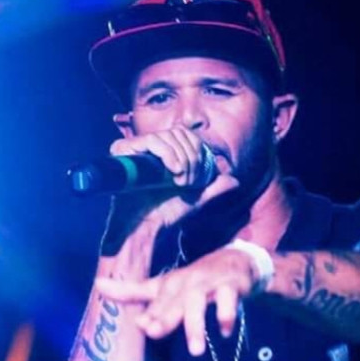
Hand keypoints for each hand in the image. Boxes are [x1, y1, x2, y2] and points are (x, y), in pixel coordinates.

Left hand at [95, 248, 259, 355]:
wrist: (234, 261)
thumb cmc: (193, 280)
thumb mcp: (163, 286)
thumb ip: (131, 291)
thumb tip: (97, 284)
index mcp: (169, 285)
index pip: (155, 299)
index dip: (150, 312)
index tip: (141, 325)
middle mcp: (186, 283)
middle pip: (173, 300)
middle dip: (165, 316)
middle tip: (154, 333)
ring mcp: (208, 283)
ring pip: (199, 302)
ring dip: (196, 324)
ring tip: (196, 351)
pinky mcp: (230, 286)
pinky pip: (227, 300)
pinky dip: (226, 315)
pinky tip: (224, 331)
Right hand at [101, 127, 237, 254]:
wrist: (146, 227)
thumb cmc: (167, 214)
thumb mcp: (196, 199)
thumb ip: (214, 187)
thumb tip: (235, 180)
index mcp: (164, 153)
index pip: (187, 135)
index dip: (198, 152)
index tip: (198, 178)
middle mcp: (149, 147)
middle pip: (180, 133)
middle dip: (192, 158)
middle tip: (189, 182)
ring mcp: (136, 148)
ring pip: (169, 135)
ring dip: (182, 159)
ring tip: (180, 182)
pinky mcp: (124, 150)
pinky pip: (153, 140)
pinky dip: (169, 154)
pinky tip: (172, 172)